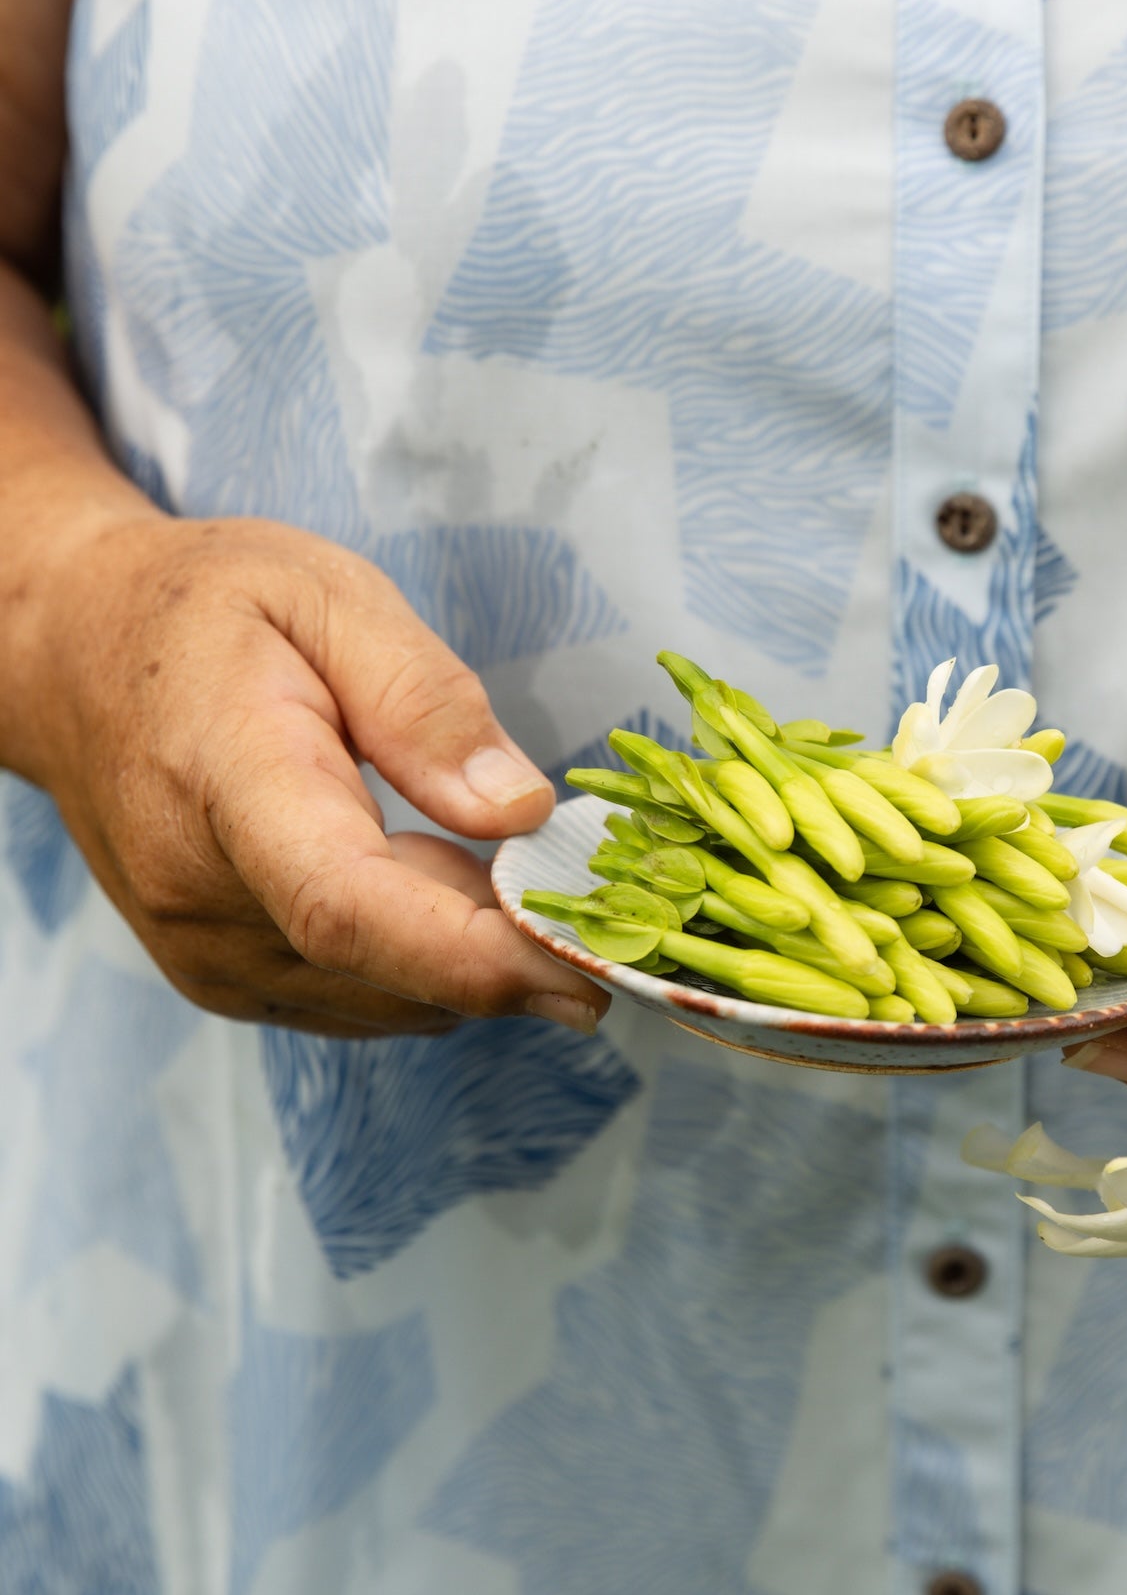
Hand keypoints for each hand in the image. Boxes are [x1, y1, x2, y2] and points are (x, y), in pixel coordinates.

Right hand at [13, 511, 607, 1037]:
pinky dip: (417, 957)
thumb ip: (426, 701)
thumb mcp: (328, 595)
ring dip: (461, 947)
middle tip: (572, 873)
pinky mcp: (222, 981)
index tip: (585, 973)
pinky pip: (358, 999)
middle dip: (508, 946)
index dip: (475, 956)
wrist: (73, 656)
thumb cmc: (205, 612)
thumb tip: (519, 811)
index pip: (348, 906)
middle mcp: (200, 895)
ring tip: (463, 838)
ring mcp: (203, 954)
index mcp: (228, 779)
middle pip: (388, 968)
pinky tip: (417, 871)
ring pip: (386, 998)